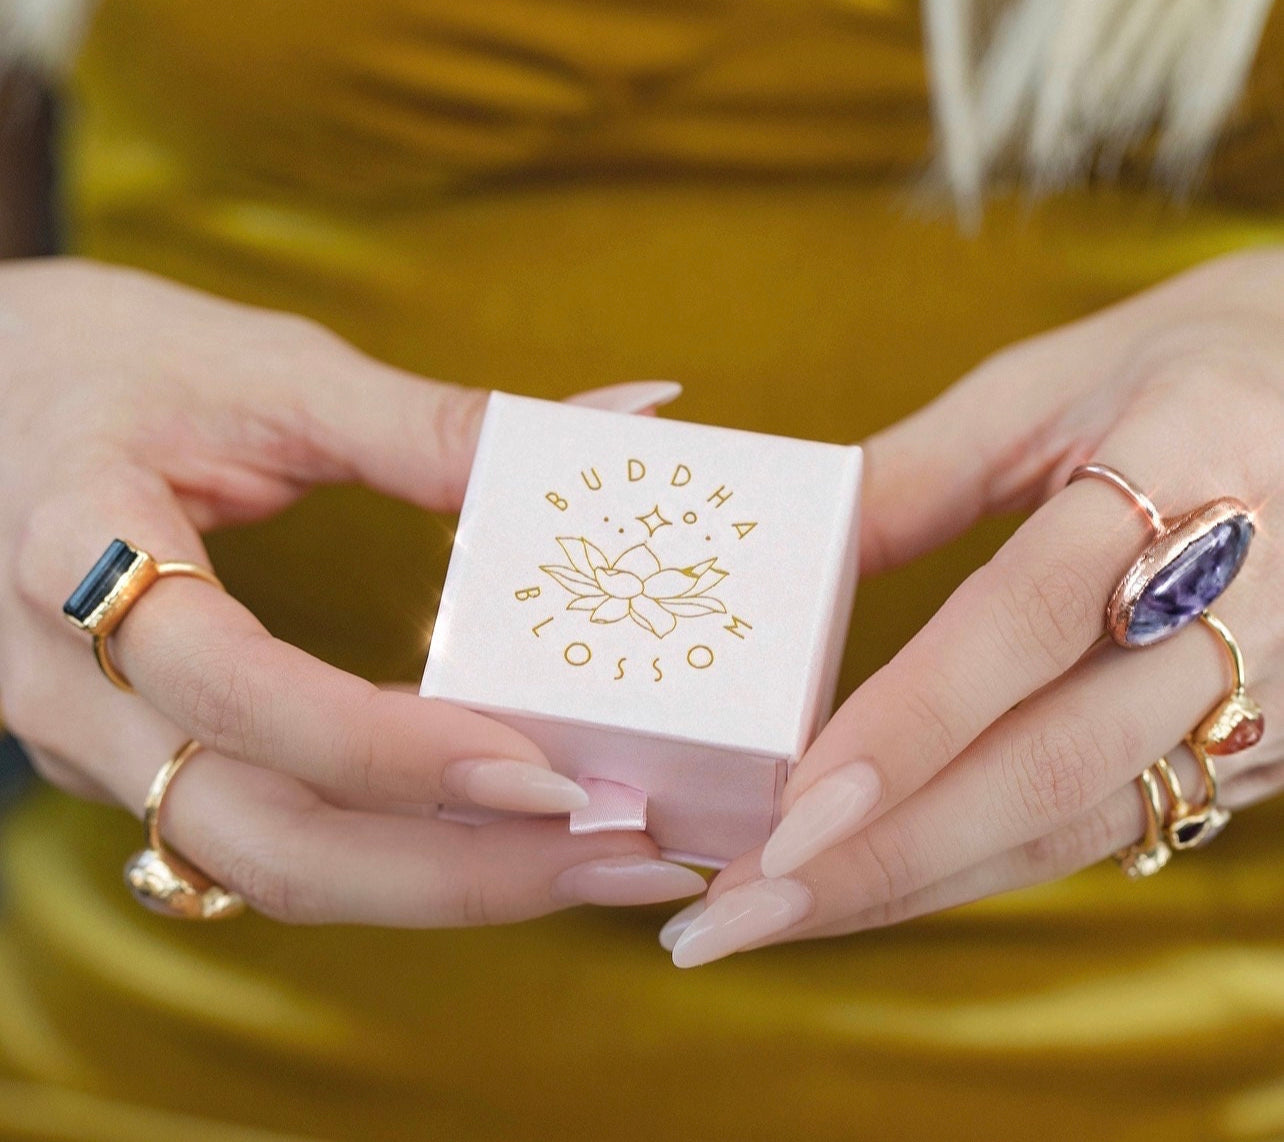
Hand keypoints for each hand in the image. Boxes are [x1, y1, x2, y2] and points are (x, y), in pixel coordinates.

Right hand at [0, 257, 705, 923]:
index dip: (392, 749)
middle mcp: (74, 688)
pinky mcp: (139, 762)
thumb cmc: (110, 362)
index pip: (237, 692)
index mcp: (78, 556)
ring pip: (266, 866)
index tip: (548, 775)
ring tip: (591, 860)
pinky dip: (389, 850)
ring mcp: (98, 745)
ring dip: (440, 882)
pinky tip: (497, 832)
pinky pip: (265, 838)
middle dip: (458, 873)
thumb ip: (437, 420)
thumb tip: (627, 419)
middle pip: (263, 839)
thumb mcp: (269, 371)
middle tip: (622, 856)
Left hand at [665, 246, 1283, 965]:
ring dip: (912, 883)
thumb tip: (785, 557)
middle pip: (1051, 762)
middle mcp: (1242, 602)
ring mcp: (1264, 692)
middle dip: (883, 855)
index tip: (790, 806)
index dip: (911, 720)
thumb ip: (916, 473)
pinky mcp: (1258, 745)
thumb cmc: (1187, 366)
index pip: (1029, 619)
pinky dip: (974, 863)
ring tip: (773, 917)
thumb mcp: (1050, 382)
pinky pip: (1100, 826)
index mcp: (1189, 470)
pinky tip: (872, 886)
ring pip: (1073, 822)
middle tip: (736, 913)